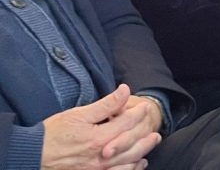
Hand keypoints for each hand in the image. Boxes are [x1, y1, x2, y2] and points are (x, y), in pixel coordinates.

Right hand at [42, 85, 160, 169]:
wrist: (32, 156)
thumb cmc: (53, 134)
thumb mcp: (79, 114)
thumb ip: (105, 104)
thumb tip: (125, 90)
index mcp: (99, 138)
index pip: (127, 124)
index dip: (138, 114)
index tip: (144, 107)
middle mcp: (101, 156)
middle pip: (131, 146)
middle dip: (145, 137)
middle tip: (156, 131)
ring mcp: (96, 169)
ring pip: (127, 163)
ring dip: (141, 154)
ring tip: (150, 147)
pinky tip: (135, 165)